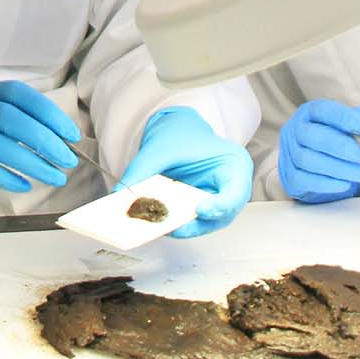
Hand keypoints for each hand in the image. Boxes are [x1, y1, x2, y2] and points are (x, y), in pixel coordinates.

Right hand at [0, 81, 79, 232]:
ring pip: (1, 144)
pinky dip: (9, 176)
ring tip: (55, 176)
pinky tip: (25, 184)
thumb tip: (56, 136)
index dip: (48, 112)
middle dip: (46, 139)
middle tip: (68, 159)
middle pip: (11, 118)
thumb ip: (8, 126)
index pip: (17, 93)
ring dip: (34, 162)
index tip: (70, 133)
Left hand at [118, 108, 252, 237]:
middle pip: (220, 216)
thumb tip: (123, 194)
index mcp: (233, 165)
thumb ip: (141, 170)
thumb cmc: (181, 134)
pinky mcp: (199, 210)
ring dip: (179, 227)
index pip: (236, 193)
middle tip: (171, 227)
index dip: (220, 206)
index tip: (200, 210)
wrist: (179, 131)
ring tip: (156, 226)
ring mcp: (216, 202)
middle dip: (194, 224)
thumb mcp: (160, 148)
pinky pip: (188, 221)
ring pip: (203, 224)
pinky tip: (153, 221)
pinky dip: (171, 223)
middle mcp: (229, 188)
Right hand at [276, 100, 359, 203]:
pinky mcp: (289, 176)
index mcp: (309, 113)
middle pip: (312, 135)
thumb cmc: (337, 145)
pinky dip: (326, 183)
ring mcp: (288, 153)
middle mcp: (295, 130)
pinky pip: (304, 180)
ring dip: (340, 168)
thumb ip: (359, 120)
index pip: (322, 110)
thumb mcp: (350, 129)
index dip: (343, 117)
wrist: (320, 173)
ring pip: (308, 160)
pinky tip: (345, 184)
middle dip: (341, 147)